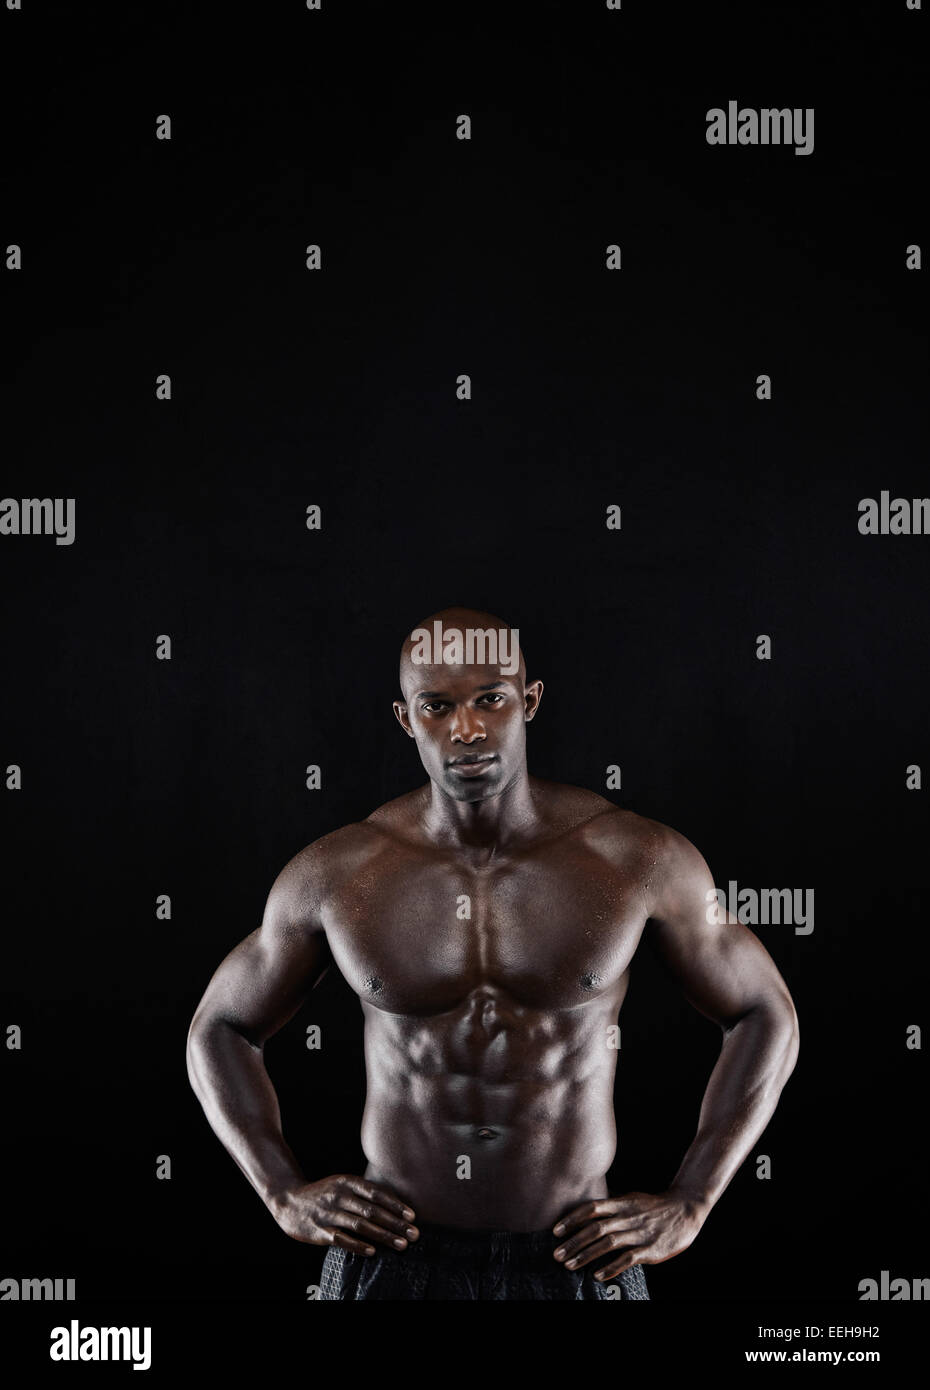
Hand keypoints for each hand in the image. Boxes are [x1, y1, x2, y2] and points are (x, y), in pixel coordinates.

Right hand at [270, 1174, 418, 1254]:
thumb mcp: (341, 1184)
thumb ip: (362, 1191)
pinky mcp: (319, 1230)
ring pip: (361, 1225)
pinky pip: (342, 1239)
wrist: (288, 1201)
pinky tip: (373, 1252)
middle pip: (372, 1211)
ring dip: (383, 1236)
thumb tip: (392, 1203)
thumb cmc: (322, 1194)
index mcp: (347, 1182)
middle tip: (414, 1234)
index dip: (396, 1205)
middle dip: (396, 1223)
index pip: (376, 1193)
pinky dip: (358, 1246)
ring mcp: (329, 1213)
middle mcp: (339, 1195)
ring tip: (401, 1244)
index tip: (412, 1216)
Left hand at [552, 1187, 707, 1280]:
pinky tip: (597, 1275)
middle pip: (595, 1229)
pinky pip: (627, 1259)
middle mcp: (627, 1217)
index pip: (591, 1208)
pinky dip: (611, 1267)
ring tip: (569, 1265)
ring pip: (607, 1244)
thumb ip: (612, 1205)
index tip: (555, 1231)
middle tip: (556, 1254)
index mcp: (621, 1203)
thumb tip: (589, 1210)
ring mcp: (639, 1233)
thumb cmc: (654, 1206)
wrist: (685, 1208)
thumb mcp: (632, 1199)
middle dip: (573, 1242)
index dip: (572, 1219)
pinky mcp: (650, 1249)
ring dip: (586, 1255)